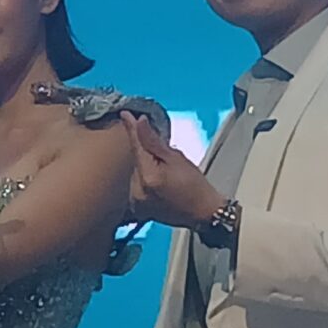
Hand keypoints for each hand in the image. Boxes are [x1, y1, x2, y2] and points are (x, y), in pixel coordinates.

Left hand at [124, 112, 226, 229]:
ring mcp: (136, 202)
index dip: (132, 130)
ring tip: (167, 173)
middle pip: (135, 160)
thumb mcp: (177, 158)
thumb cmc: (195, 186)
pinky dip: (144, 178)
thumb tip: (139, 123)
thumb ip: (154, 141)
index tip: (125, 115)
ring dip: (145, 166)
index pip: (136, 147)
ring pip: (135, 172)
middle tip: (166, 157)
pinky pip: (136, 184)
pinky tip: (159, 180)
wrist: (203, 213)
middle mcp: (137, 192)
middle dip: (146, 152)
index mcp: (148, 178)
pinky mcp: (138, 208)